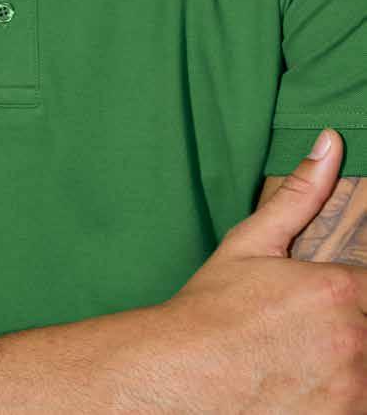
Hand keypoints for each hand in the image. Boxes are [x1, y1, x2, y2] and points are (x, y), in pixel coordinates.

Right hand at [144, 130, 366, 411]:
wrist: (181, 378)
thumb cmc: (213, 309)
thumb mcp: (251, 243)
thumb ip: (301, 194)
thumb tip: (331, 142)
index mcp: (340, 290)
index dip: (355, 291)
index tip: (333, 298)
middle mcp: (357, 342)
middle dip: (351, 326)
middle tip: (310, 331)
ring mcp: (354, 392)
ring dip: (352, 365)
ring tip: (309, 360)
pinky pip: (360, 405)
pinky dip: (342, 396)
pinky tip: (309, 386)